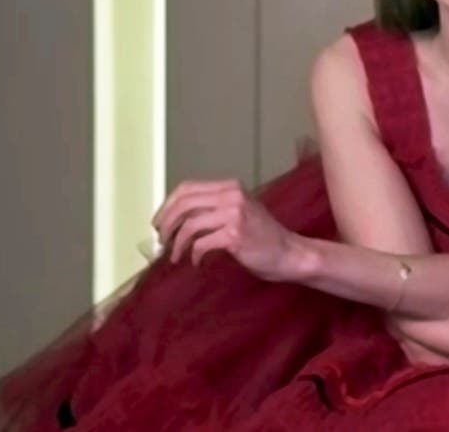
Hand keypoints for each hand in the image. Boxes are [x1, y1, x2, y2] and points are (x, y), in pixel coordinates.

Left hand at [152, 179, 292, 280]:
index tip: (159, 223)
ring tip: (175, 256)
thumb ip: (213, 208)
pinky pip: (201, 243)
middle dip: (166, 223)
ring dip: (177, 243)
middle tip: (162, 241)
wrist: (289, 253)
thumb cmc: (262, 237)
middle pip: (184, 203)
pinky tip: (196, 262)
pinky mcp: (235, 235)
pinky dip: (193, 254)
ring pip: (189, 224)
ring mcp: (235, 214)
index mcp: (231, 187)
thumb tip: (175, 218)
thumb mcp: (239, 212)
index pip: (187, 188)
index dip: (167, 205)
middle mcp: (232, 195)